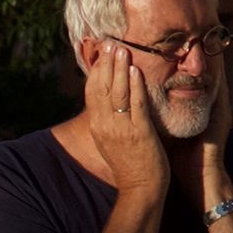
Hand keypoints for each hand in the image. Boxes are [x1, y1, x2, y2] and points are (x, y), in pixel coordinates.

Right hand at [81, 38, 167, 196]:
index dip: (96, 70)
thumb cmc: (130, 165)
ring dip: (119, 68)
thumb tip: (111, 100)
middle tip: (109, 43)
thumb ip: (110, 120)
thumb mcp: (112, 140)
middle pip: (101, 88)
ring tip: (122, 49)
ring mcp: (121, 129)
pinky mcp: (139, 133)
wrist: (140, 189)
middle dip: (105, 63)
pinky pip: (136, 104)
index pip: (92, 92)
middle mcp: (105, 126)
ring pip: (117, 92)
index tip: (101, 53)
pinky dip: (135, 85)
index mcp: (97, 127)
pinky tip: (136, 70)